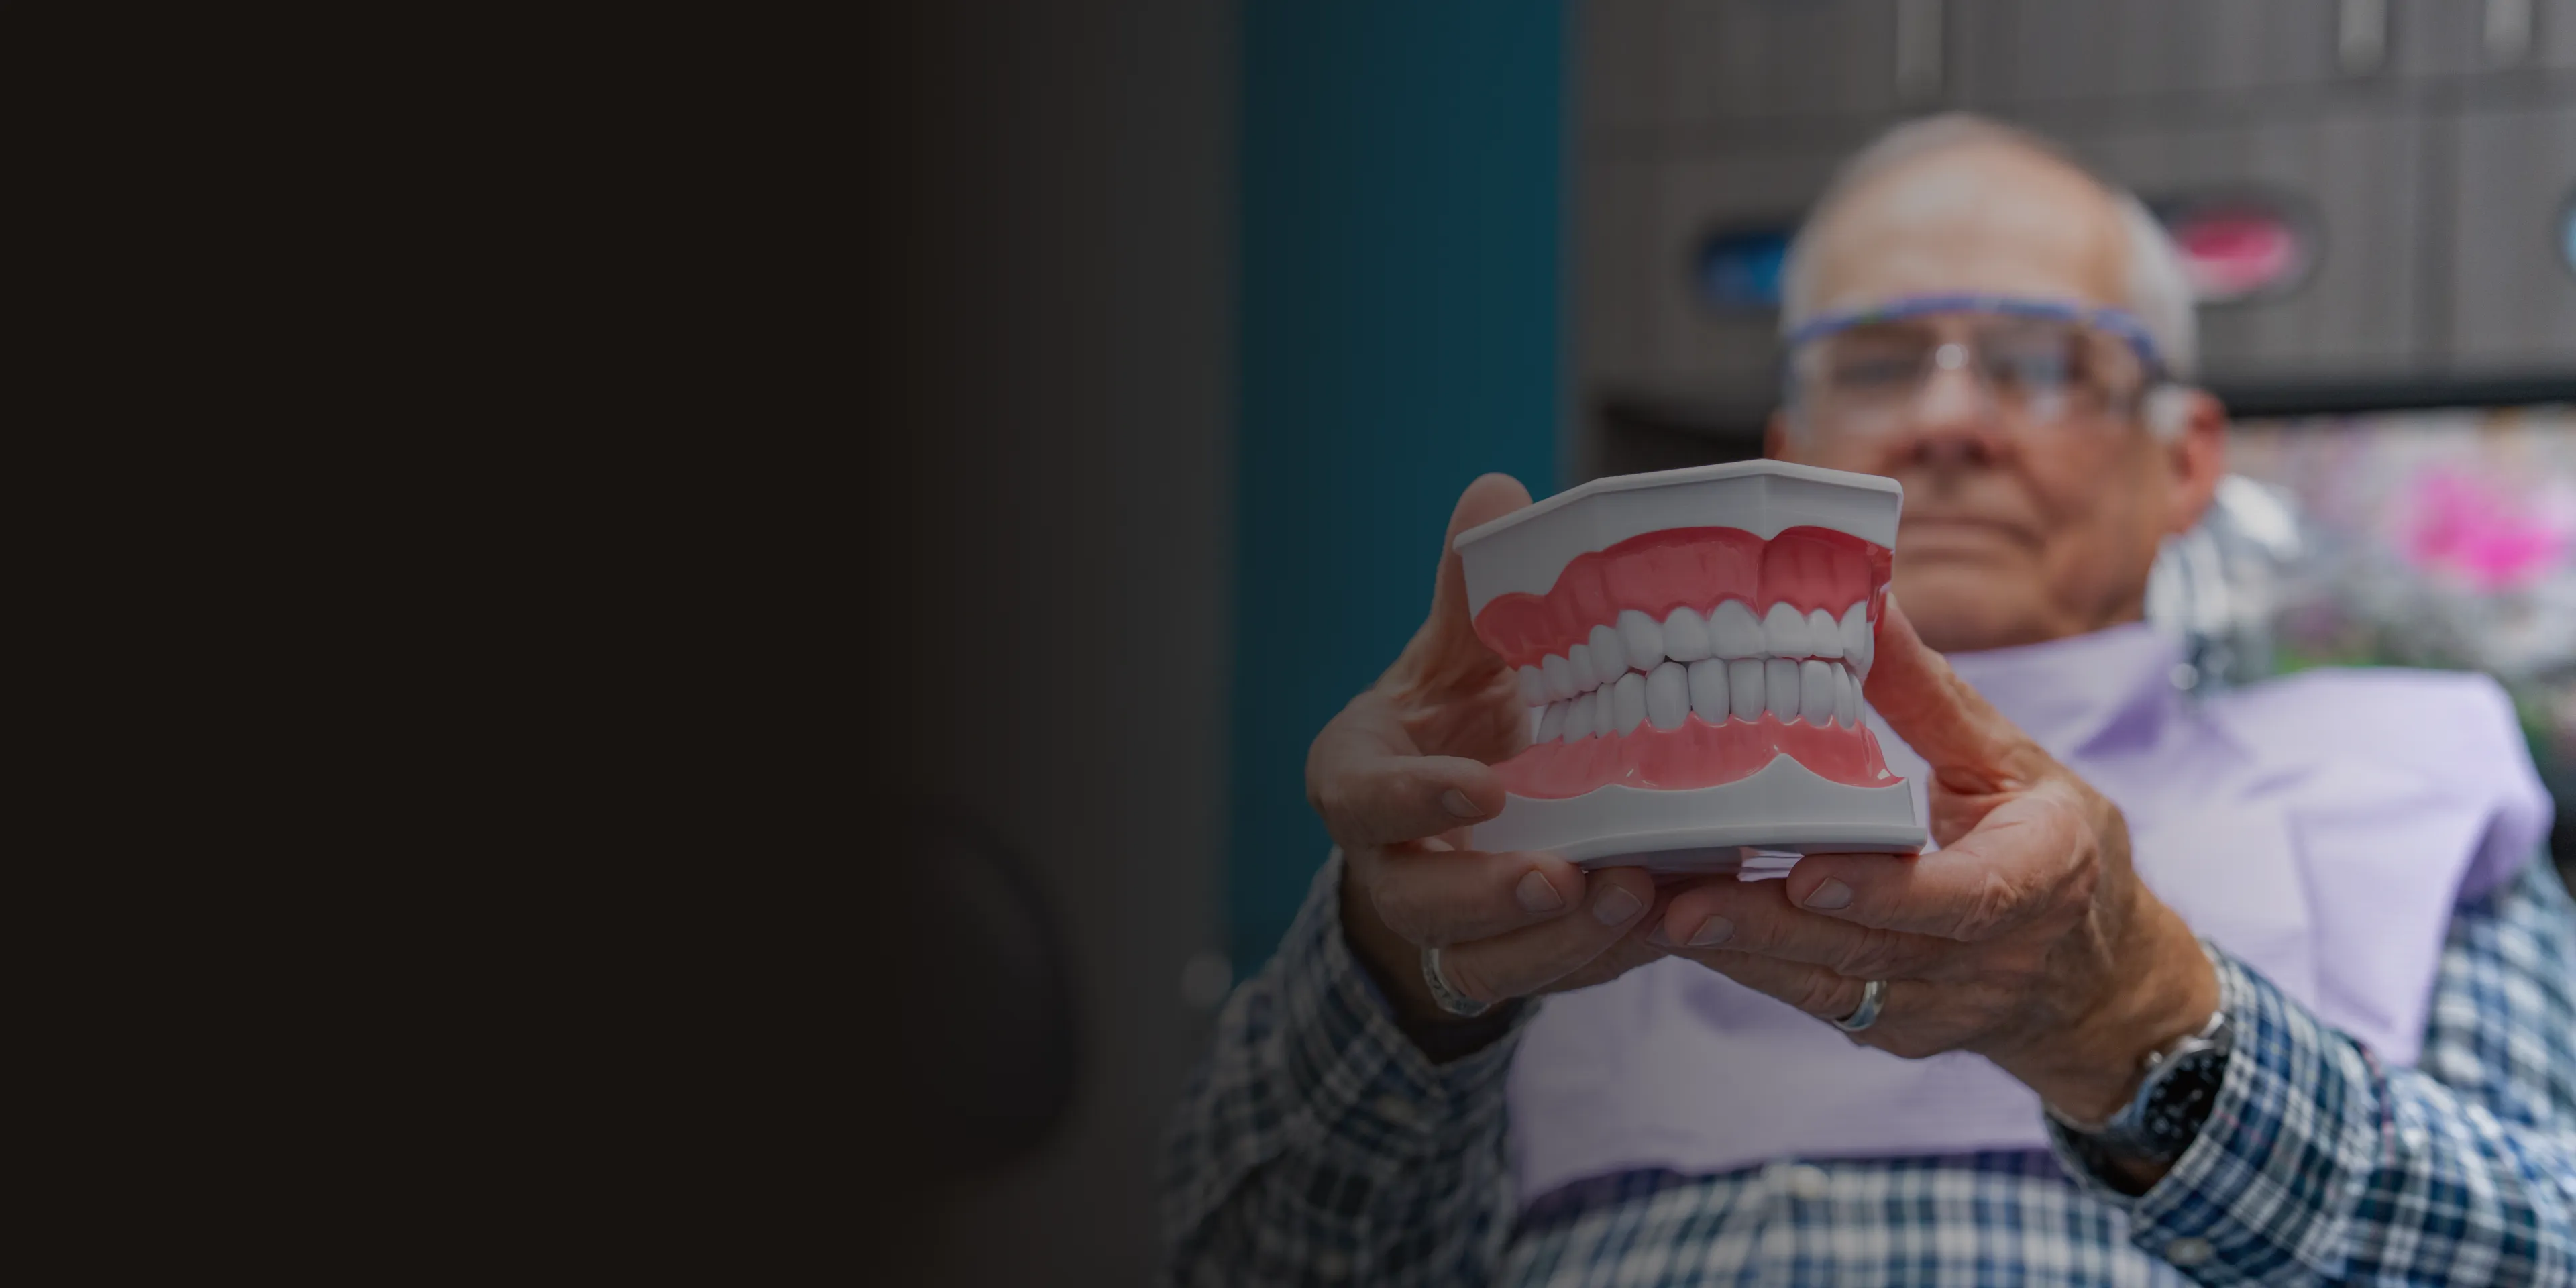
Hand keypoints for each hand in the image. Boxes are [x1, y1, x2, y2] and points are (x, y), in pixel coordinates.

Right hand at [1312, 475, 1662, 1044]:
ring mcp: (1451, 925)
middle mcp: (1392, 863)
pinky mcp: (1510, 960)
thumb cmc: (1456, 715)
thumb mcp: (1456, 654)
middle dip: (1496, 898)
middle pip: (1427, 901)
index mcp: (1359, 780)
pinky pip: (1554, 977)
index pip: (1364, 799)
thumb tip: (1498, 494)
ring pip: (1492, 960)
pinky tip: (1671, 919)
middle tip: (1569, 875)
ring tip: (1642, 896)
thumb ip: (1472, 591)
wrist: (1466, 803)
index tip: (1483, 786)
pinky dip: (1609, 956)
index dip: (1416, 798)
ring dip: (1567, 939)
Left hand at [1649, 596, 2217, 1122]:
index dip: (1885, 891)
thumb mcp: (2012, 761)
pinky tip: (1677, 934)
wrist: (2098, 980)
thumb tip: (1868, 600)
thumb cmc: (2049, 841)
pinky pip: (1817, 1001)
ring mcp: (1944, 1005)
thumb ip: (1933, 696)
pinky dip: (1748, 970)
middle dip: (1769, 928)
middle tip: (1679, 904)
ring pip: (1832, 984)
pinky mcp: (1898, 1030)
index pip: (1966, 896)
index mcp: (2041, 877)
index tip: (1808, 875)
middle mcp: (1993, 956)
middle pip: (1873, 947)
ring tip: (1650, 916)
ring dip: (1739, 953)